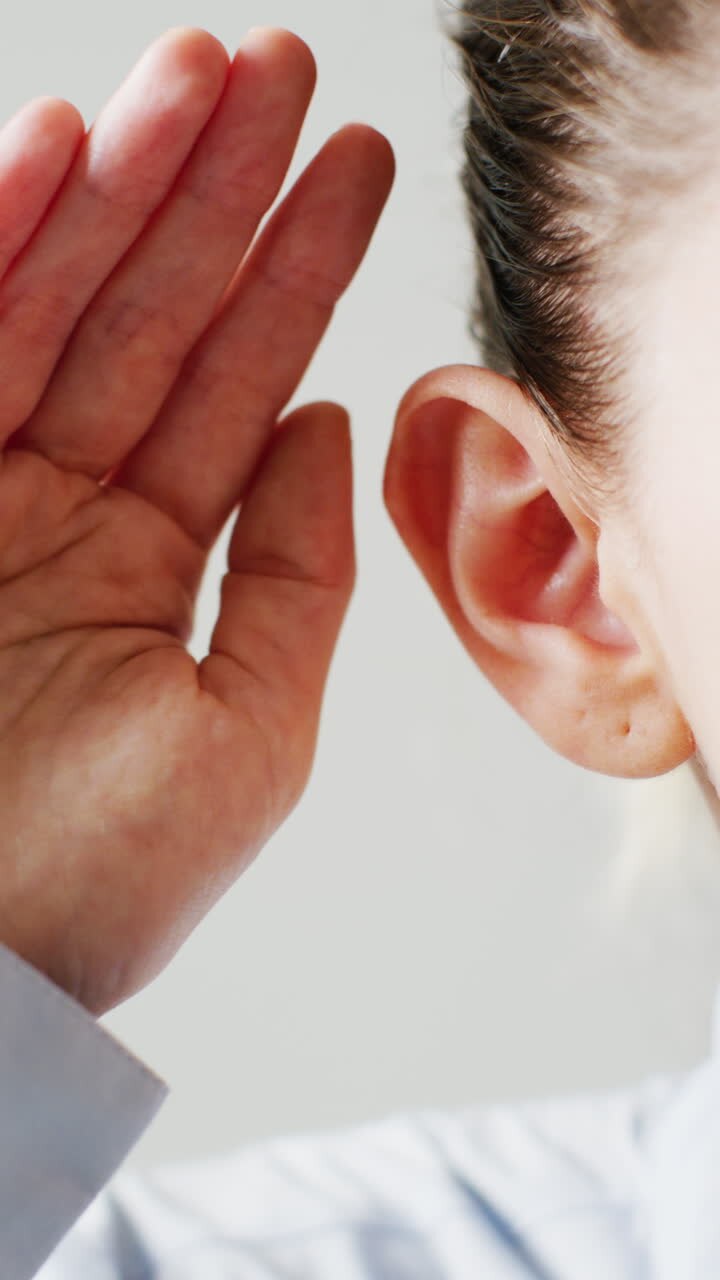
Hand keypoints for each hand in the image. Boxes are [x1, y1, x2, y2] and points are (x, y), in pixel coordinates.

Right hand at [0, 27, 393, 1013]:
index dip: (299, 279)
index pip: (236, 389)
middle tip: (285, 73)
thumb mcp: (248, 732)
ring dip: (126, 190)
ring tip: (200, 77)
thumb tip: (326, 427)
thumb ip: (292, 578)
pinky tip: (56, 149)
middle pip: (152, 322)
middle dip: (219, 195)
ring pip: (60, 307)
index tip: (356, 175)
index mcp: (153, 567)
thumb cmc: (101, 882)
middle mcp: (63, 511)